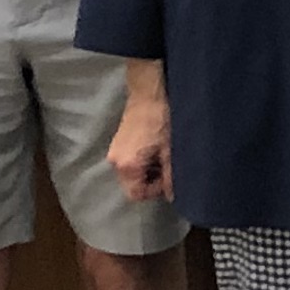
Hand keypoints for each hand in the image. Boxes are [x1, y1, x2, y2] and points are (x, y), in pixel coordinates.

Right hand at [107, 86, 172, 204]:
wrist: (149, 93)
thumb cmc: (161, 120)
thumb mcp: (171, 151)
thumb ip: (171, 177)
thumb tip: (174, 196)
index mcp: (126, 166)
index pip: (136, 194)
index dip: (155, 191)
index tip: (169, 178)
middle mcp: (115, 162)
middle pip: (133, 185)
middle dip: (152, 181)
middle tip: (168, 167)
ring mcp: (115, 152)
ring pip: (132, 174)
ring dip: (148, 171)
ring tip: (163, 156)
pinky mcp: (118, 143)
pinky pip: (130, 162)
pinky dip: (143, 162)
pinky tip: (156, 149)